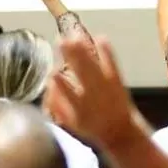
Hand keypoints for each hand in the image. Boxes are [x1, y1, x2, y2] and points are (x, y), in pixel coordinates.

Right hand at [44, 37, 144, 151]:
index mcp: (79, 107)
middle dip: (72, 57)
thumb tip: (48, 85)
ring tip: (75, 37)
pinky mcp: (117, 81)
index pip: (67, 94)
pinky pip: (112, 64)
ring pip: (94, 66)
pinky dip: (107, 52)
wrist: (119, 130)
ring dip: (85, 51)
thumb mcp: (69, 122)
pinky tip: (101, 37)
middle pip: (82, 73)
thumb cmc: (89, 126)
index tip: (54, 74)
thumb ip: (55, 105)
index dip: (60, 84)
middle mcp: (93, 96)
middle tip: (61, 40)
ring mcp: (107, 87)